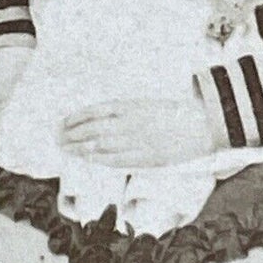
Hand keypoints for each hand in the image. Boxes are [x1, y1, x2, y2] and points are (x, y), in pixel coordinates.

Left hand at [60, 97, 216, 171]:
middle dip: (72, 134)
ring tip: (66, 149)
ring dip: (81, 148)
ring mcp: (138, 141)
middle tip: (57, 137)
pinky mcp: (147, 157)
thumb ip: (128, 110)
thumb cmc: (179, 112)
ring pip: (101, 145)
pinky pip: (117, 159)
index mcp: (132, 105)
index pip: (95, 111)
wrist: (205, 125)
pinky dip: (100, 159)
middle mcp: (131, 122)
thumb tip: (104, 117)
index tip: (64, 121)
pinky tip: (88, 159)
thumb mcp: (149, 104)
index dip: (76, 117)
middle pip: (93, 129)